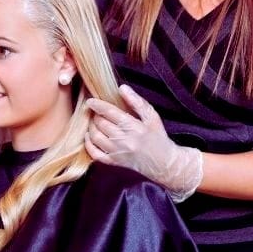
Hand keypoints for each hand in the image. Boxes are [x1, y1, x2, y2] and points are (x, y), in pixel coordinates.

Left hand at [85, 84, 202, 202]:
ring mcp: (118, 153)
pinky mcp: (114, 163)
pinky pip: (95, 154)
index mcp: (134, 127)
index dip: (98, 105)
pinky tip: (89, 136)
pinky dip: (88, 144)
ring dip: (91, 126)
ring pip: (95, 137)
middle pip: (101, 124)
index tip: (90, 101)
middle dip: (95, 115)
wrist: (164, 163)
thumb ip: (137, 102)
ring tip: (94, 121)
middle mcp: (124, 141)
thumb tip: (122, 88)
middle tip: (96, 111)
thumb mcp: (152, 117)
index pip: (110, 113)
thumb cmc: (158, 137)